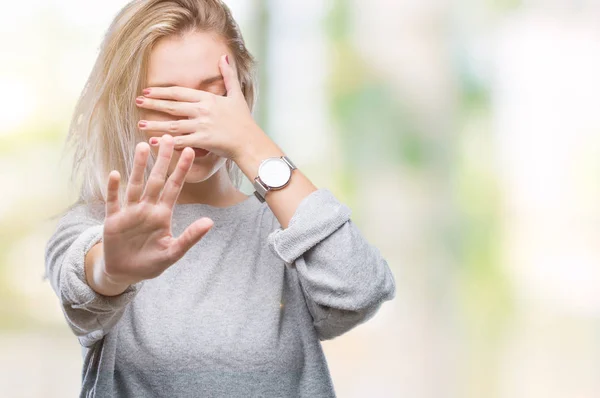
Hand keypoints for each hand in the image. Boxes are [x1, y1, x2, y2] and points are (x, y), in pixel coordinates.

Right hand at [102, 135, 213, 284]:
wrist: (125, 273)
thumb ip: (190, 237)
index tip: (190, 151)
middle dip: (162, 160)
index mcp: (163, 214)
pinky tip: (115, 174)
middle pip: (156, 179)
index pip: (174, 187)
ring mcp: (130, 212)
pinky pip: (113, 201)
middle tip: (167, 137)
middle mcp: (147, 208)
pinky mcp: (113, 220)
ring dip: (138, 167)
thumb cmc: (150, 263)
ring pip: (135, 185)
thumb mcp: (173, 253)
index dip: (181, 170)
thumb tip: (210, 222)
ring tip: (142, 147)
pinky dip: (113, 189)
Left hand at [136, 54, 261, 160]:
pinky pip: (181, 141)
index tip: (147, 91)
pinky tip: (154, 141)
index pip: (179, 92)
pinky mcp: (202, 141)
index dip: (161, 91)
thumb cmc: (243, 120)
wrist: (249, 141)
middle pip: (172, 106)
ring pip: (173, 124)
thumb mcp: (236, 95)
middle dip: (152, 103)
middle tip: (136, 102)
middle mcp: (202, 110)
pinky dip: (166, 141)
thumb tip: (224, 57)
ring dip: (155, 124)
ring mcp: (202, 126)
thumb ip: (228, 76)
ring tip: (140, 124)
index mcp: (208, 99)